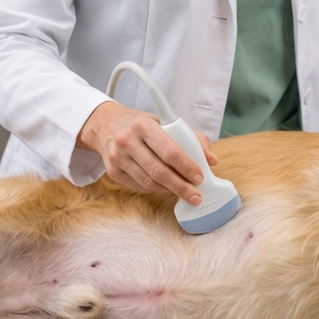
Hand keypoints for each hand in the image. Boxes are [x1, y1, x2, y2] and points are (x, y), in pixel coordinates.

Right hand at [76, 101, 217, 202]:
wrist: (106, 124)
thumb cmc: (142, 124)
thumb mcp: (165, 122)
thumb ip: (192, 138)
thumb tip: (211, 160)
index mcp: (143, 125)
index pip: (169, 150)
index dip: (186, 166)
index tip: (200, 177)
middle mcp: (127, 141)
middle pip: (159, 171)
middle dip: (181, 186)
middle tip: (196, 195)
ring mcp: (117, 158)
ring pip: (148, 182)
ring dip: (170, 191)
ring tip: (185, 194)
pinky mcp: (112, 172)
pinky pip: (139, 186)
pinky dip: (156, 190)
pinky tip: (167, 189)